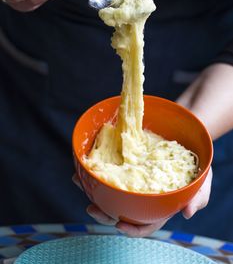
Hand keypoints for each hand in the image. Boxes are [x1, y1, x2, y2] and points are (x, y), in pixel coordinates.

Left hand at [73, 63, 232, 236]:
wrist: (187, 139)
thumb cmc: (193, 166)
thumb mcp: (201, 181)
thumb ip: (197, 196)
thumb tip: (188, 213)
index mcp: (158, 206)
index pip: (145, 224)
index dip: (132, 229)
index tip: (119, 224)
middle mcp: (141, 196)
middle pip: (121, 210)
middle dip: (104, 212)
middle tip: (92, 207)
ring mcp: (132, 179)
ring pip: (110, 191)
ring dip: (92, 189)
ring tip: (79, 181)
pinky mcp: (125, 164)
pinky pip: (108, 169)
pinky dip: (95, 168)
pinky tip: (85, 165)